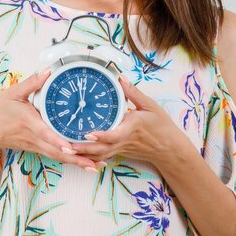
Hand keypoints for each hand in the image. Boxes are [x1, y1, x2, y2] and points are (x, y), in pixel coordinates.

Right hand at [0, 69, 100, 170]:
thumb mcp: (13, 93)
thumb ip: (32, 82)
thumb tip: (49, 71)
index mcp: (28, 123)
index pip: (46, 134)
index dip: (59, 141)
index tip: (72, 147)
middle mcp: (34, 138)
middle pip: (57, 151)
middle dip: (77, 159)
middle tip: (96, 163)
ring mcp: (35, 146)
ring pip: (57, 157)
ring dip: (76, 163)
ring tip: (95, 166)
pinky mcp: (36, 149)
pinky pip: (55, 156)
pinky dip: (69, 160)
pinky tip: (83, 162)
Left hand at [68, 74, 183, 167]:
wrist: (169, 149)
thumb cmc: (162, 126)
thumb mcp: (150, 106)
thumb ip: (133, 93)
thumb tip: (120, 78)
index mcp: (132, 128)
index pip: (115, 134)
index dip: (101, 135)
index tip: (88, 133)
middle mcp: (124, 140)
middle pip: (101, 148)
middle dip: (83, 148)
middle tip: (66, 146)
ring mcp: (120, 148)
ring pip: (99, 154)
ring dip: (83, 153)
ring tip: (65, 149)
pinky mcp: (119, 152)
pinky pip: (102, 156)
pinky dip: (90, 156)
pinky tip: (77, 154)